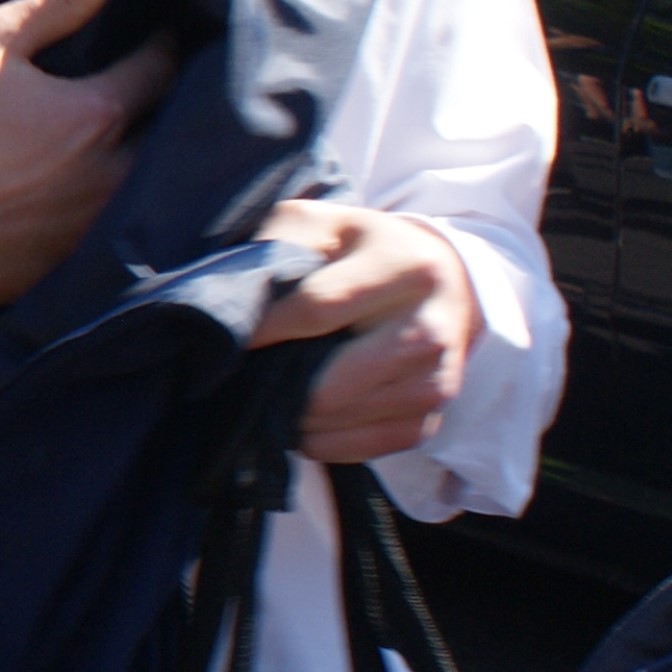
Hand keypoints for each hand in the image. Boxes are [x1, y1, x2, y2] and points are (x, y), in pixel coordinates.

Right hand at [0, 0, 177, 306]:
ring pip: (143, 188)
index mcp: (93, 116)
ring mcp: (87, 230)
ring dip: (137, 159)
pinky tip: (68, 191)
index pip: (161, 68)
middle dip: (162, 106)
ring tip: (110, 138)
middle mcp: (106, 178)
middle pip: (168, 133)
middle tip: (138, 87)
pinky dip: (99, 208)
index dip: (161, 43)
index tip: (153, 33)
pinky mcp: (63, 266)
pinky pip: (103, 233)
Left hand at [252, 200, 479, 461]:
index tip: (227, 338)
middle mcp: (431, 328)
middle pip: (333, 383)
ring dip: (294, 414)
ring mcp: (437, 380)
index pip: (317, 309)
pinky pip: (363, 447)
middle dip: (276, 383)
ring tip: (269, 391)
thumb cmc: (360, 248)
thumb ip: (278, 245)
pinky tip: (299, 419)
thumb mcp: (321, 223)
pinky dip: (321, 441)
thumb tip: (236, 301)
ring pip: (343, 418)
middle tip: (242, 375)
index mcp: (405, 268)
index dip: (263, 329)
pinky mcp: (430, 419)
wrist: (443, 280)